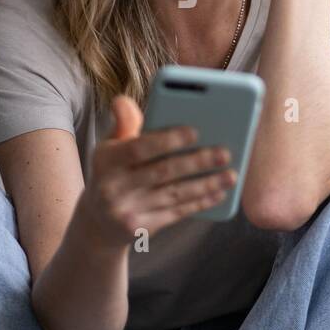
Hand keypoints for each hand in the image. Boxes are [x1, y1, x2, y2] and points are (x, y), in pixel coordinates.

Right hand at [78, 95, 235, 247]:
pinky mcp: (140, 229)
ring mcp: (126, 211)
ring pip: (174, 194)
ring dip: (206, 184)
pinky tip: (219, 193)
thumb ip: (124, 124)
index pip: (138, 148)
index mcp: (105, 160)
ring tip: (231, 174)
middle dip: (197, 161)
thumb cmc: (113, 173)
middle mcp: (112, 187)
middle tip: (225, 152)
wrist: (98, 223)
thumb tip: (123, 100)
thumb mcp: (110, 147)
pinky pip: (176, 213)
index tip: (195, 131)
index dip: (167, 140)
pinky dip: (200, 202)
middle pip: (162, 172)